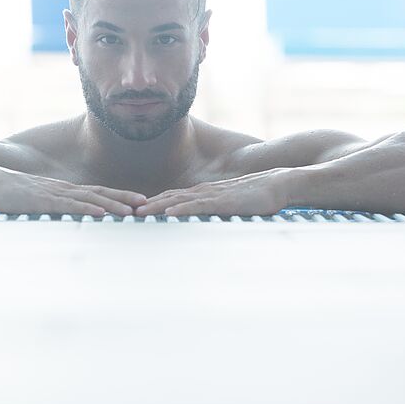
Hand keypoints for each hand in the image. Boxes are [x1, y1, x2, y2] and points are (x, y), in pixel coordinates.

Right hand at [0, 164, 145, 216]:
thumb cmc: (13, 194)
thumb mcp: (39, 201)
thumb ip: (56, 207)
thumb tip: (71, 218)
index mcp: (65, 190)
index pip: (98, 192)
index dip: (120, 196)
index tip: (141, 202)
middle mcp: (64, 189)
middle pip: (100, 193)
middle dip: (124, 198)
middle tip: (146, 205)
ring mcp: (53, 194)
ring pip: (88, 199)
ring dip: (111, 205)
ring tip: (130, 212)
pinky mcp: (41, 201)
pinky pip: (68, 205)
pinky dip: (85, 209)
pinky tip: (98, 213)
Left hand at [135, 169, 289, 216]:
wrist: (279, 183)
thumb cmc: (258, 196)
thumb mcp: (231, 205)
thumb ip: (216, 210)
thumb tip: (205, 220)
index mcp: (204, 193)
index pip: (172, 198)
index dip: (152, 204)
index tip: (134, 212)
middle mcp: (204, 191)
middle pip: (168, 197)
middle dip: (146, 205)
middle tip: (125, 213)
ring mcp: (212, 195)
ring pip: (178, 200)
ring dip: (156, 207)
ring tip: (138, 214)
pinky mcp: (224, 201)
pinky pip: (198, 205)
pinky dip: (181, 209)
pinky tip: (169, 214)